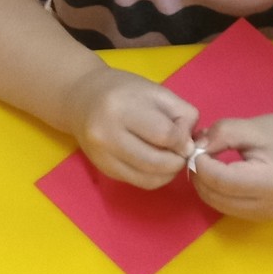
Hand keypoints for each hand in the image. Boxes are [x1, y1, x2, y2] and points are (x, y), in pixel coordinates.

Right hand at [65, 67, 196, 188]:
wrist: (81, 98)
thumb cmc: (123, 90)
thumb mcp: (156, 91)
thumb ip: (181, 114)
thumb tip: (191, 146)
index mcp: (121, 108)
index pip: (164, 135)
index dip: (183, 140)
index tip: (186, 137)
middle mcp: (107, 135)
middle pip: (158, 162)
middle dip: (179, 160)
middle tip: (182, 151)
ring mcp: (103, 156)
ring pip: (150, 179)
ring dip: (169, 172)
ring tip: (170, 156)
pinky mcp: (104, 170)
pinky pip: (140, 183)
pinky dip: (156, 177)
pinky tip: (157, 163)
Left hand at [188, 113, 272, 220]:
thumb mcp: (254, 127)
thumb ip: (223, 133)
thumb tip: (196, 148)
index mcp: (270, 182)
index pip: (220, 180)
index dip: (200, 163)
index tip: (196, 146)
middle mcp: (267, 206)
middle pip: (215, 196)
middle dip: (199, 174)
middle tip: (197, 152)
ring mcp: (264, 216)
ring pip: (217, 204)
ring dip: (205, 183)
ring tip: (207, 160)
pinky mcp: (261, 217)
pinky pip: (226, 206)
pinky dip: (216, 191)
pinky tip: (218, 172)